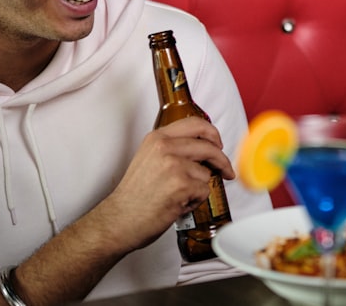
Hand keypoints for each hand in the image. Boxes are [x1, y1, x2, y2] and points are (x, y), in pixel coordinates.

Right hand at [103, 116, 234, 252]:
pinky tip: (178, 204)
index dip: (212, 133)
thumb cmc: (134, 196)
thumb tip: (201, 149)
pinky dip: (195, 201)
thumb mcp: (148, 159)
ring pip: (206, 173)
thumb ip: (171, 149)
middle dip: (222, 161)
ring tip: (178, 196)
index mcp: (157, 138)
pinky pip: (204, 191)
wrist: (119, 220)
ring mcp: (174, 165)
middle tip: (226, 170)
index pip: (195, 124)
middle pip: (209, 146)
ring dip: (198, 188)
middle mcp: (165, 147)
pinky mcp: (182, 185)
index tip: (218, 144)